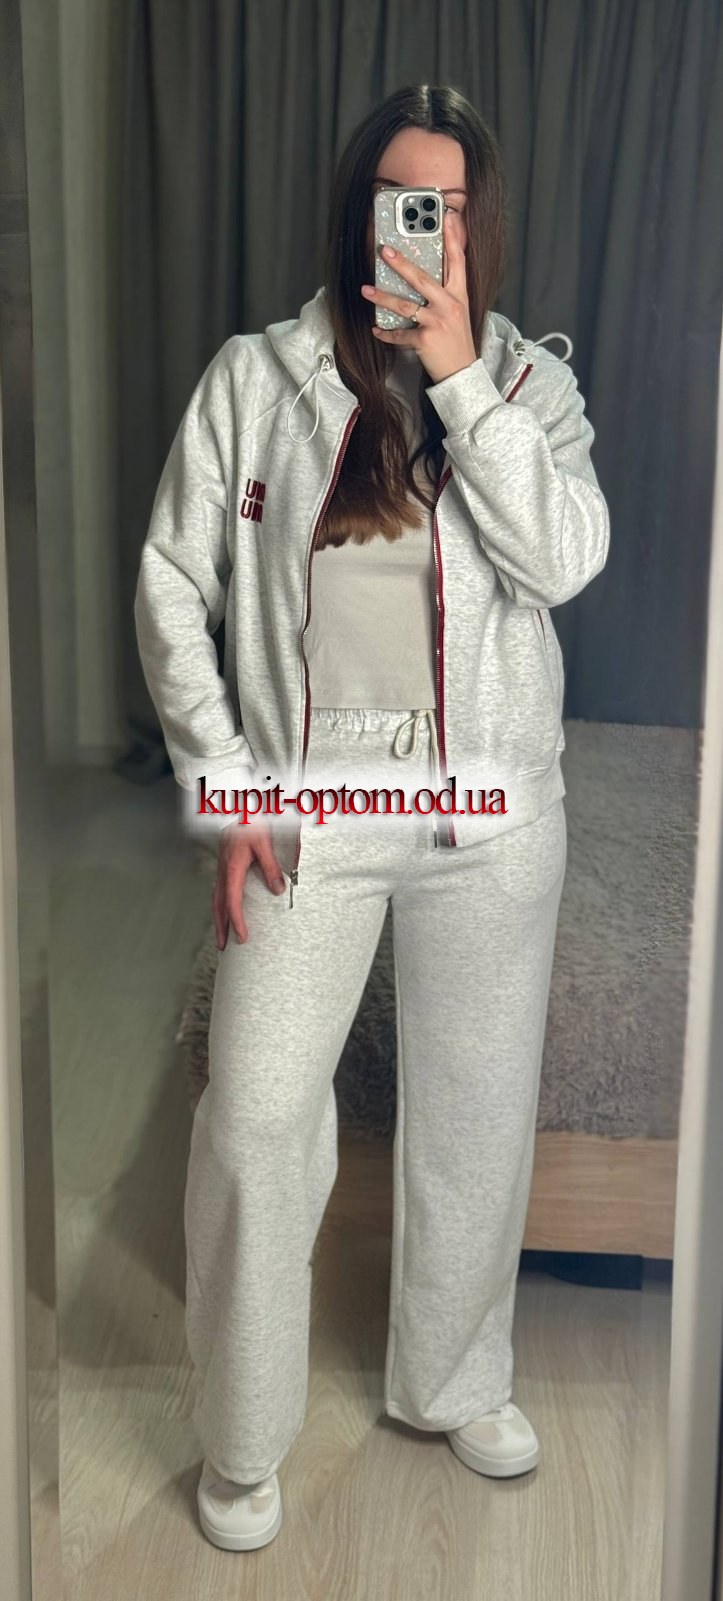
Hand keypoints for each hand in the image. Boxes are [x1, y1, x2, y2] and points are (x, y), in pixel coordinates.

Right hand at [213, 819, 285, 948]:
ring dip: (219, 917)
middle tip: (223, 946)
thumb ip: (271, 867)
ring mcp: (222, 865)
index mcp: (232, 867)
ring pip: (216, 897)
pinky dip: (221, 903)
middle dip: (220, 926)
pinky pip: (220, 888)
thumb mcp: (265, 843)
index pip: (232, 902)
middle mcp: (223, 869)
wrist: (238, 802)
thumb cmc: (251, 820)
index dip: (236, 922)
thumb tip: (278, 890)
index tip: (242, 938)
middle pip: (218, 905)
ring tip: (223, 933)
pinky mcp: (225, 862)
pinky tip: (227, 908)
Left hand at [361, 208, 477, 384]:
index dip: (453, 238)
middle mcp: (449, 306)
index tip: (446, 218)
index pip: (458, 261)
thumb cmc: (457, 341)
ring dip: (382, 297)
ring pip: (405, 306)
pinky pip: (400, 334)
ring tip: (366, 290)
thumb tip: (422, 275)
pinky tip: (375, 329)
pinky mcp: (425, 340)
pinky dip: (386, 333)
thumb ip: (445, 292)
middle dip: (402, 263)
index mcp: (459, 295)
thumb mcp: (458, 312)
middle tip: (385, 250)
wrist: (462, 373)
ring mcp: (437, 323)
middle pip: (423, 279)